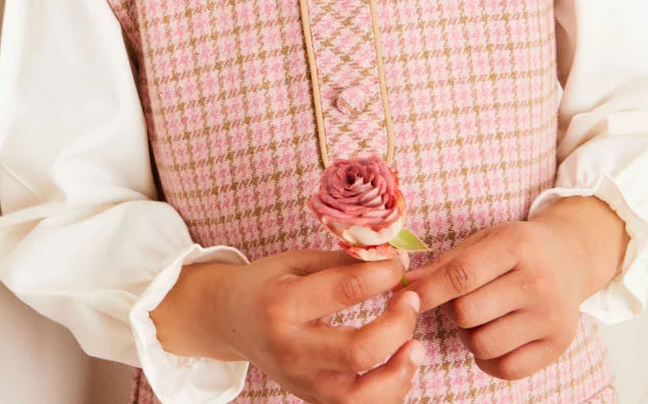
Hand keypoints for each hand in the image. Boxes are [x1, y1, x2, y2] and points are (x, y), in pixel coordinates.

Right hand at [214, 250, 425, 402]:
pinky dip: (388, 391)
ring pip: (361, 397)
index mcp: (284, 304)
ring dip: (399, 372)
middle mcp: (293, 350)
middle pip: (358, 352)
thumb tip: (388, 257)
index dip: (383, 273)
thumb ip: (340, 262)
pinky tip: (400, 364)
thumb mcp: (297, 261)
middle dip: (398, 324)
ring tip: (416, 344)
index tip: (400, 262)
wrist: (231, 320)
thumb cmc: (267, 283)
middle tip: (411, 299)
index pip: (346, 290)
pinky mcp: (312, 399)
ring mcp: (302, 382)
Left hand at [400, 217, 590, 381]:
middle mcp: (537, 281)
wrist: (571, 257)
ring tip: (479, 318)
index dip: (428, 290)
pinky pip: (505, 369)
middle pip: (468, 313)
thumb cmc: (517, 248)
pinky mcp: (558, 346)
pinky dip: (488, 359)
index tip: (405, 297)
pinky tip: (494, 336)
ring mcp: (550, 317)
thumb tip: (406, 286)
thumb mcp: (485, 240)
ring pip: (483, 344)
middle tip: (459, 300)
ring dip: (468, 335)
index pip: (461, 275)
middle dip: (452, 310)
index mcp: (516, 245)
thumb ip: (446, 263)